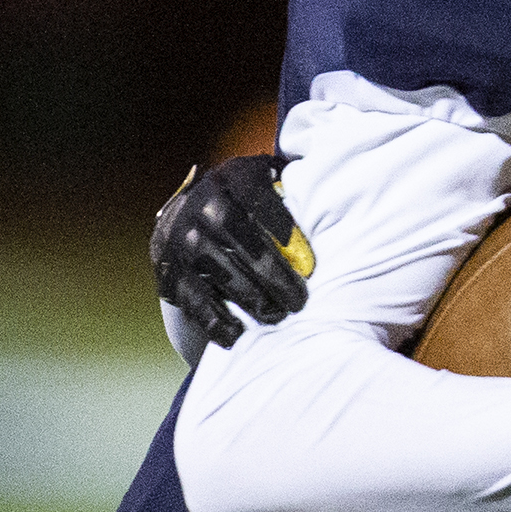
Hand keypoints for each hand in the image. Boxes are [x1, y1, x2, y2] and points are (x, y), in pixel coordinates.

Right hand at [151, 155, 308, 348]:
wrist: (185, 221)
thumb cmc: (247, 208)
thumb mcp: (266, 185)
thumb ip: (295, 189)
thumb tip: (340, 202)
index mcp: (231, 177)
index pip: (254, 195)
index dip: (278, 221)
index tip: (304, 254)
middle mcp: (201, 203)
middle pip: (236, 235)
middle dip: (270, 271)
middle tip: (299, 300)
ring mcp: (181, 239)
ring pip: (216, 269)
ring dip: (249, 297)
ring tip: (276, 315)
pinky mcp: (170, 273)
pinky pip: (193, 299)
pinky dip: (214, 320)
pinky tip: (237, 334)